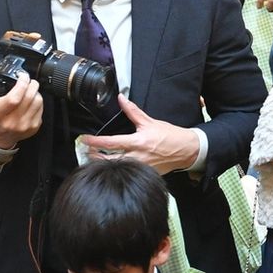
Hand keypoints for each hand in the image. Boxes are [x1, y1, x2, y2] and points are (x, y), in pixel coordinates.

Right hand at [0, 71, 43, 148]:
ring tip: (31, 89)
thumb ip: (0, 93)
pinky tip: (31, 101)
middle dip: (31, 85)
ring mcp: (25, 125)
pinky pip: (41, 109)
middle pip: (29, 98)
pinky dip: (38, 102)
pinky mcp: (33, 127)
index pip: (14, 98)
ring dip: (36, 92)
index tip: (22, 77)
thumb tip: (12, 79)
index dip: (21, 84)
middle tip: (29, 80)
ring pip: (38, 102)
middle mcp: (12, 122)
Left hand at [81, 96, 200, 173]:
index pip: (110, 143)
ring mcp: (141, 167)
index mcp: (138, 142)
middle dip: (94, 156)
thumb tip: (122, 99)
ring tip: (96, 159)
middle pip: (108, 160)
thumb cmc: (171, 136)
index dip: (95, 142)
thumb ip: (133, 111)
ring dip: (104, 164)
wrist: (188, 150)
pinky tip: (115, 166)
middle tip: (87, 151)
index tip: (84, 139)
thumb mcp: (150, 122)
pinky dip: (119, 170)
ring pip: (117, 168)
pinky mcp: (146, 173)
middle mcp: (138, 156)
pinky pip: (129, 173)